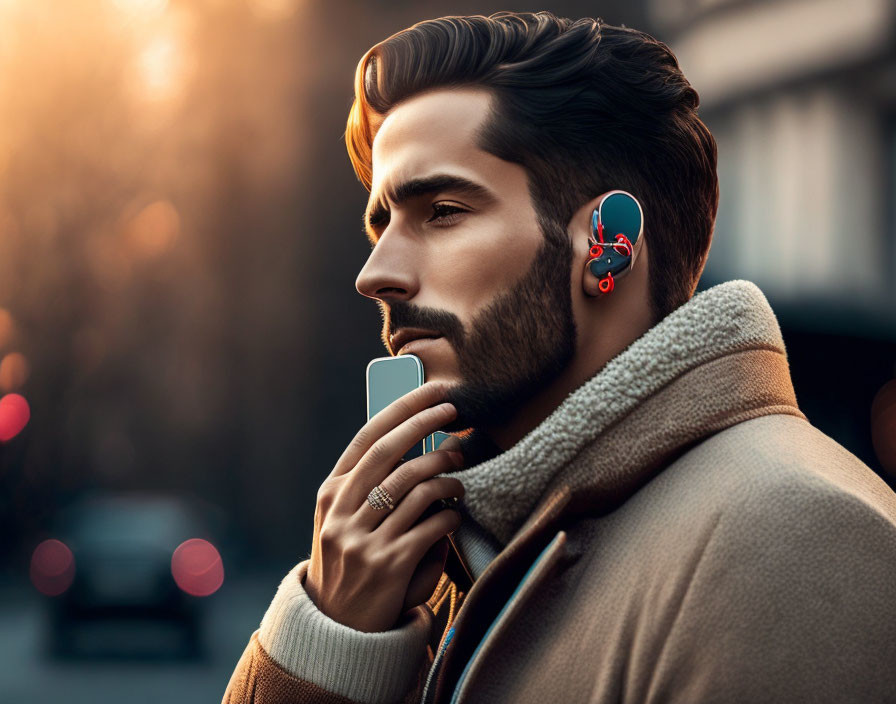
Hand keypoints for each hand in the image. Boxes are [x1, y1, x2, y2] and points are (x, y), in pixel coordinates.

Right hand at [304, 381, 465, 632]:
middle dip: (426, 424)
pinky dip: (450, 514)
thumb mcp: (343, 520)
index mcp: (331, 494)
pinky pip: (432, 526)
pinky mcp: (389, 566)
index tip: (431, 391)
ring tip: (460, 475)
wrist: (337, 626)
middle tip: (454, 411)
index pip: (368, 438)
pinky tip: (454, 513)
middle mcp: (342, 513)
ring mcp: (363, 540)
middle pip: (392, 453)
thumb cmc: (350, 561)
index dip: (402, 409)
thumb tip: (418, 441)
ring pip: (416, 486)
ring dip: (446, 473)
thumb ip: (368, 486)